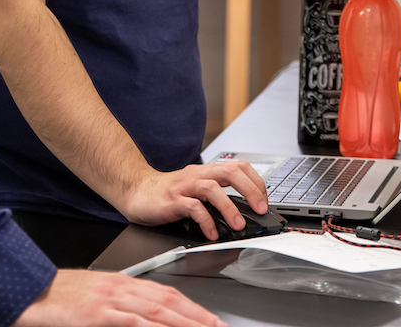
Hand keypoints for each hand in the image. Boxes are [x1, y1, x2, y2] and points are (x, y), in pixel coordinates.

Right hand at [14, 269, 226, 326]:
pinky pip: (133, 321)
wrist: (30, 290)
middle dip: (198, 316)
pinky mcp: (98, 313)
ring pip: (157, 311)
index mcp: (122, 282)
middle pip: (169, 302)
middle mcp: (121, 288)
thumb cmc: (59, 296)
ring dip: (185, 323)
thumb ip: (122, 307)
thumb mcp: (96, 298)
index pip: (166, 294)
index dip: (193, 307)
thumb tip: (147, 319)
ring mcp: (110, 300)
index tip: (210, 319)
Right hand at [114, 161, 267, 240]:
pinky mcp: (172, 201)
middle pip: (229, 172)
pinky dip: (205, 221)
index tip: (264, 199)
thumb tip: (244, 211)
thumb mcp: (196, 188)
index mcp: (206, 172)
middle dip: (250, 190)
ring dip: (229, 207)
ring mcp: (184, 187)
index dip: (255, 181)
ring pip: (212, 189)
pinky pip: (192, 208)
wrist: (136, 190)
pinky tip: (211, 233)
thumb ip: (217, 194)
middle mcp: (197, 175)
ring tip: (238, 225)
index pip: (238, 166)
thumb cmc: (168, 191)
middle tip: (260, 209)